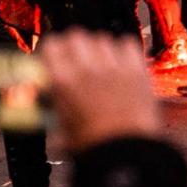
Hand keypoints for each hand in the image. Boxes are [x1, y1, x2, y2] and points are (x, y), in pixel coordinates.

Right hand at [39, 30, 161, 155]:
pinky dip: (123, 50)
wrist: (125, 151)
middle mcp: (86, 67)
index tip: (55, 56)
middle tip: (78, 59)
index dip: (53, 49)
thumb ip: (54, 108)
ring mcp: (113, 66)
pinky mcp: (136, 69)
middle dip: (75, 45)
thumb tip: (49, 103)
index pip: (51, 44)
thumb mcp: (60, 127)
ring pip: (102, 38)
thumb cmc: (93, 145)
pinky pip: (128, 43)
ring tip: (102, 65)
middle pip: (76, 35)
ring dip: (99, 48)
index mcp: (62, 81)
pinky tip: (122, 64)